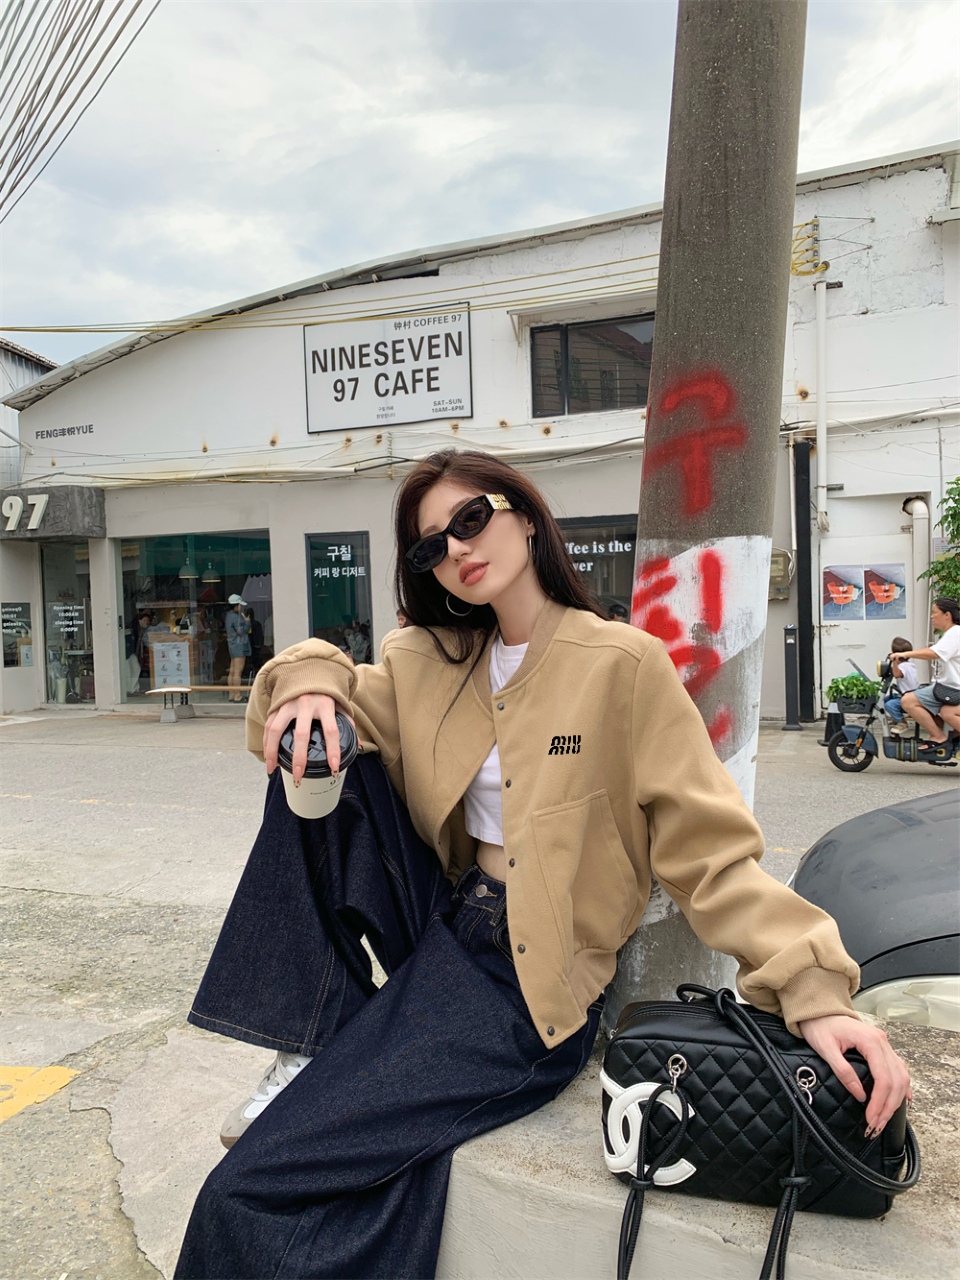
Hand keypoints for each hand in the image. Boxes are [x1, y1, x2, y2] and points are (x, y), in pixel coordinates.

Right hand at [262, 693, 350, 781]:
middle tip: (299, 776)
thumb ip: (347, 723)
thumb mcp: (340, 704)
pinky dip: (266, 743)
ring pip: (278, 730)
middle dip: (299, 758)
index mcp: (326, 704)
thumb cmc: (326, 693)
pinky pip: (269, 726)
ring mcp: (289, 704)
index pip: (331, 730)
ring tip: (274, 770)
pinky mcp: (277, 706)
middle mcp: (306, 703)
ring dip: (273, 752)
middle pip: (302, 734)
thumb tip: (358, 745)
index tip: (334, 768)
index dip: (333, 750)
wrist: (309, 669)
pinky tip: (268, 757)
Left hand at [797, 1015, 911, 1135]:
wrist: (818, 1010)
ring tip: (884, 1119)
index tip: (871, 1119)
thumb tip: (860, 1095)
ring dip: (895, 1100)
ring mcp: (884, 1044)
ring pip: (901, 1076)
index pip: (883, 1077)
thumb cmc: (819, 1027)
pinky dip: (902, 1086)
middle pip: (895, 1080)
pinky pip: (899, 1069)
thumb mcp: (825, 1049)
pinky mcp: (882, 1048)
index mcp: (870, 1040)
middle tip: (876, 1125)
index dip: (879, 1101)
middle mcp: (882, 1041)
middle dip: (888, 1106)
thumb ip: (843, 1071)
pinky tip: (903, 1100)